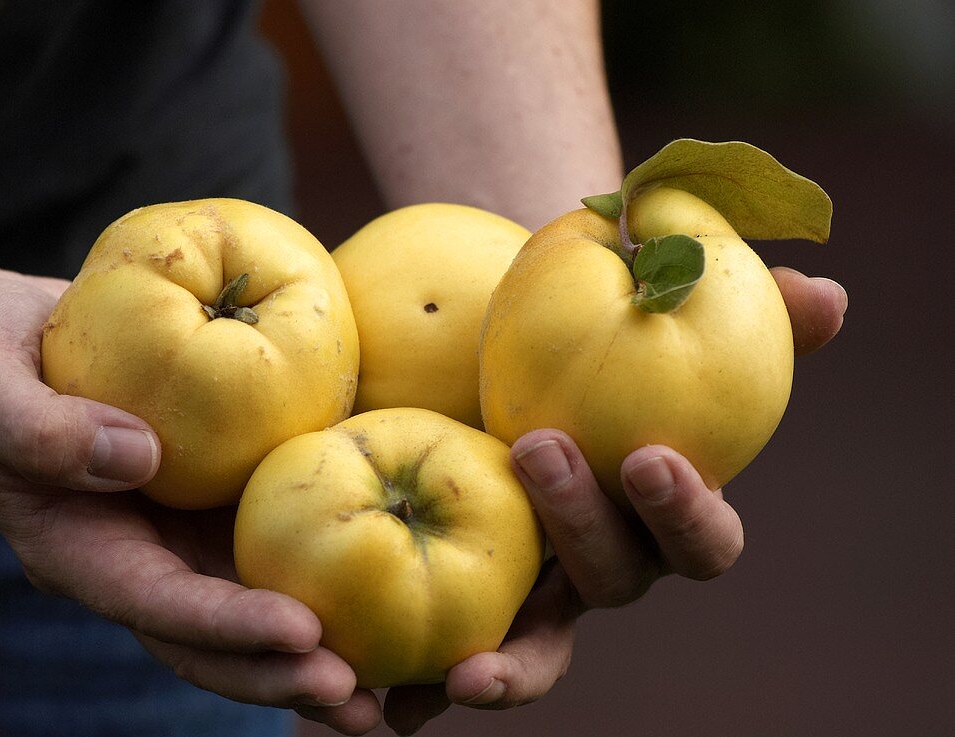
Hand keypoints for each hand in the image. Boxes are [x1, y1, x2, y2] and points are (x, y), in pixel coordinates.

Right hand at [0, 267, 367, 730]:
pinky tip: (386, 588)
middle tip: (358, 699)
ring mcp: (179, 535)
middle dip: (280, 674)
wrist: (9, 340)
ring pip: (248, 608)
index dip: (225, 627)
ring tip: (388, 686)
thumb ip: (35, 426)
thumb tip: (138, 456)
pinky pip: (272, 544)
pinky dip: (326, 573)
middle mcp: (138, 557)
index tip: (301, 634)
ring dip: (313, 654)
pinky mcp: (215, 500)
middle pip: (210, 639)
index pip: (156, 604)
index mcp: (78, 547)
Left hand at [371, 268, 846, 734]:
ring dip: (511, 666)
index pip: (702, 539)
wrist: (494, 349)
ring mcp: (536, 588)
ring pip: (540, 650)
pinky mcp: (469, 596)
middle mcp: (606, 562)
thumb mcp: (651, 311)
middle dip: (586, 526)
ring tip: (462, 670)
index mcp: (659, 512)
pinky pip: (457, 655)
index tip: (653, 459)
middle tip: (540, 448)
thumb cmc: (590, 338)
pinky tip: (394, 709)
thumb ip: (736, 307)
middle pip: (615, 582)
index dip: (688, 513)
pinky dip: (429, 690)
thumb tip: (823, 296)